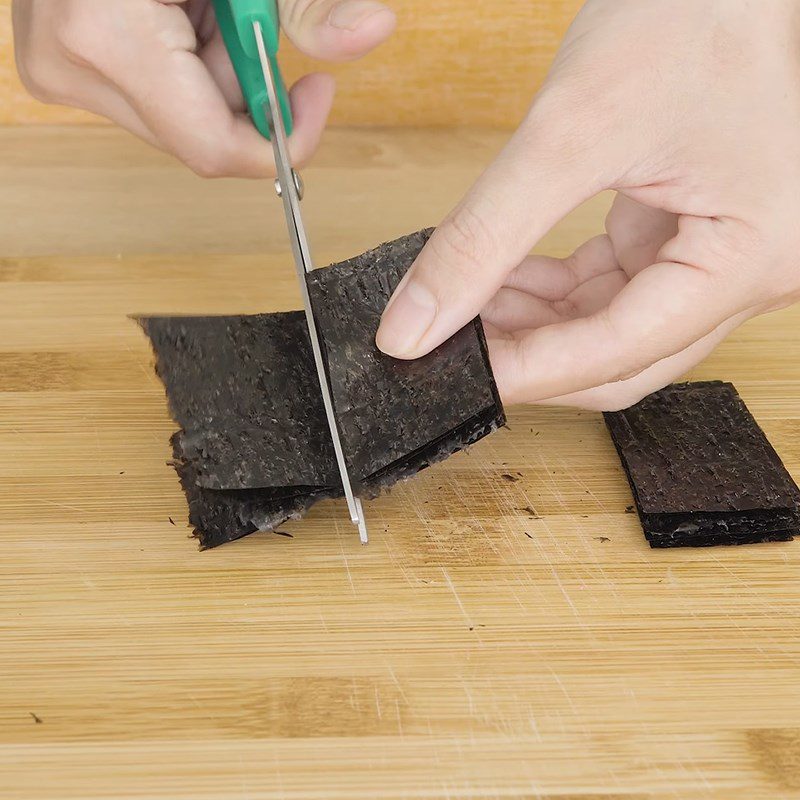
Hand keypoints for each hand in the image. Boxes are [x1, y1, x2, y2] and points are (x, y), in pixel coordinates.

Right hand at [12, 0, 394, 177]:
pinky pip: (155, 96)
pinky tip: (177, 13)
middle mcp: (73, 68)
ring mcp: (62, 72)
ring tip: (200, 4)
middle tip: (247, 16)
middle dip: (246, 86)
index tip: (315, 92)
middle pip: (203, 134)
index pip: (215, 148)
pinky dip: (186, 64)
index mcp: (107, 35)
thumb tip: (374, 29)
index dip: (282, 138)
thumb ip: (308, 3)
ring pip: (182, 118)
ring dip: (215, 72)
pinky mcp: (66, 69)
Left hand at [376, 0, 799, 409]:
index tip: (452, 373)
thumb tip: (415, 322)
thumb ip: (486, 234)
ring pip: (610, 328)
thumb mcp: (575, 128)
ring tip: (468, 299)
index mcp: (748, 258)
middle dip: (531, 354)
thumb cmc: (700, 10)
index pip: (617, 353)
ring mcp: (718, 256)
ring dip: (536, 323)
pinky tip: (503, 276)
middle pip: (617, 358)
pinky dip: (554, 290)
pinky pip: (614, 289)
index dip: (526, 372)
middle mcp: (745, 272)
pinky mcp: (688, 234)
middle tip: (455, 343)